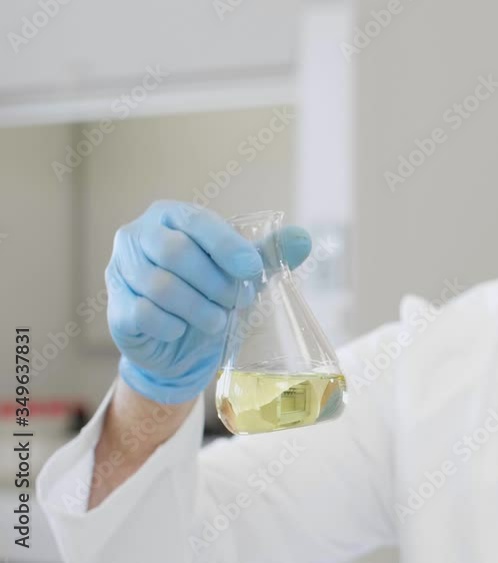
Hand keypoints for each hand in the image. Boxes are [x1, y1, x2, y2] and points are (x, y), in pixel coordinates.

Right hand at [105, 200, 311, 403]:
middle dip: (214, 282)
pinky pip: (145, 314)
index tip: (252, 269)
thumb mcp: (240, 272)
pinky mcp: (116, 308)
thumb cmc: (208, 293)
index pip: (196, 221)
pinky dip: (174, 325)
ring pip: (161, 286)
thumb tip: (303, 239)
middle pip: (176, 253)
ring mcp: (120, 271)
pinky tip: (184, 329)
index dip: (226, 246)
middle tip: (235, 301)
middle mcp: (137, 237)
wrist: (180, 343)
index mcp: (170, 217)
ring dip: (199, 308)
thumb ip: (268, 254)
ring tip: (216, 319)